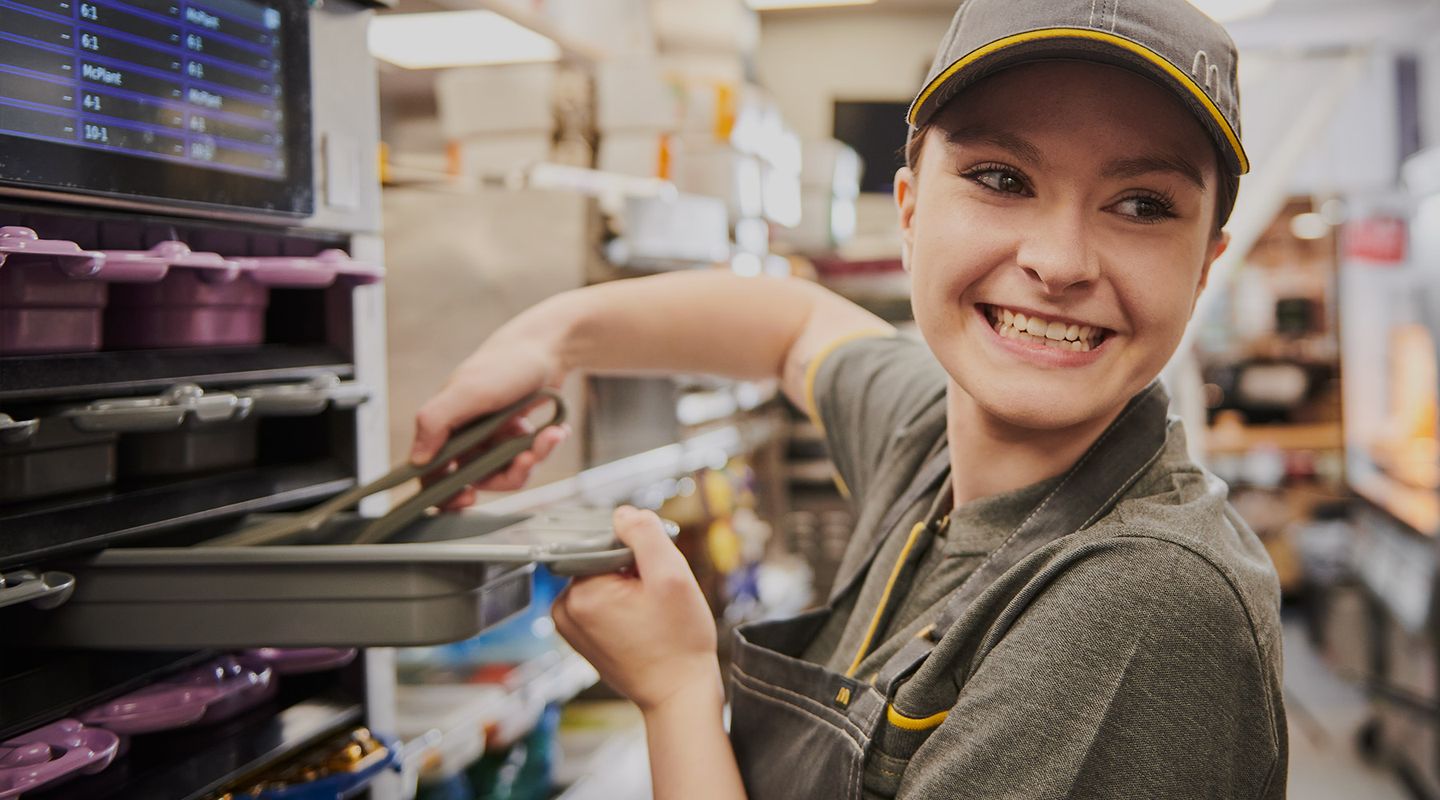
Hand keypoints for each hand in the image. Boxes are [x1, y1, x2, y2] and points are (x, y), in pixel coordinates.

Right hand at [410, 329, 567, 509]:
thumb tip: (417, 461)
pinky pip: (527, 458)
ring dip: (532, 457)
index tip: (468, 499)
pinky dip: (544, 446)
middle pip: (479, 480)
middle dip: (507, 473)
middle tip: (525, 460)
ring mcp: (491, 438)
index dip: (445, 494)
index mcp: (444, 426)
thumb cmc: (506, 364)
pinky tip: (555, 430)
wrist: (549, 348)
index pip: (432, 474)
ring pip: (507, 472)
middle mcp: (466, 436)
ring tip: (549, 436)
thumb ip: (436, 421)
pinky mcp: (514, 437)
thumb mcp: (468, 391)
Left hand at [552, 507, 719, 712]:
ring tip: (651, 611)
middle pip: (603, 560)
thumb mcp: (672, 577)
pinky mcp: (581, 635)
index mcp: (580, 593)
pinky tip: (643, 621)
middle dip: (634, 569)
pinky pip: (602, 600)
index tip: (656, 577)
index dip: (638, 552)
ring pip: (604, 578)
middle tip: (657, 598)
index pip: (606, 542)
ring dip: (630, 585)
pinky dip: (624, 602)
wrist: (678, 694)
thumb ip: (644, 534)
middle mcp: (565, 608)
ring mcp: (570, 624)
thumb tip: (622, 513)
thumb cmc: (679, 643)